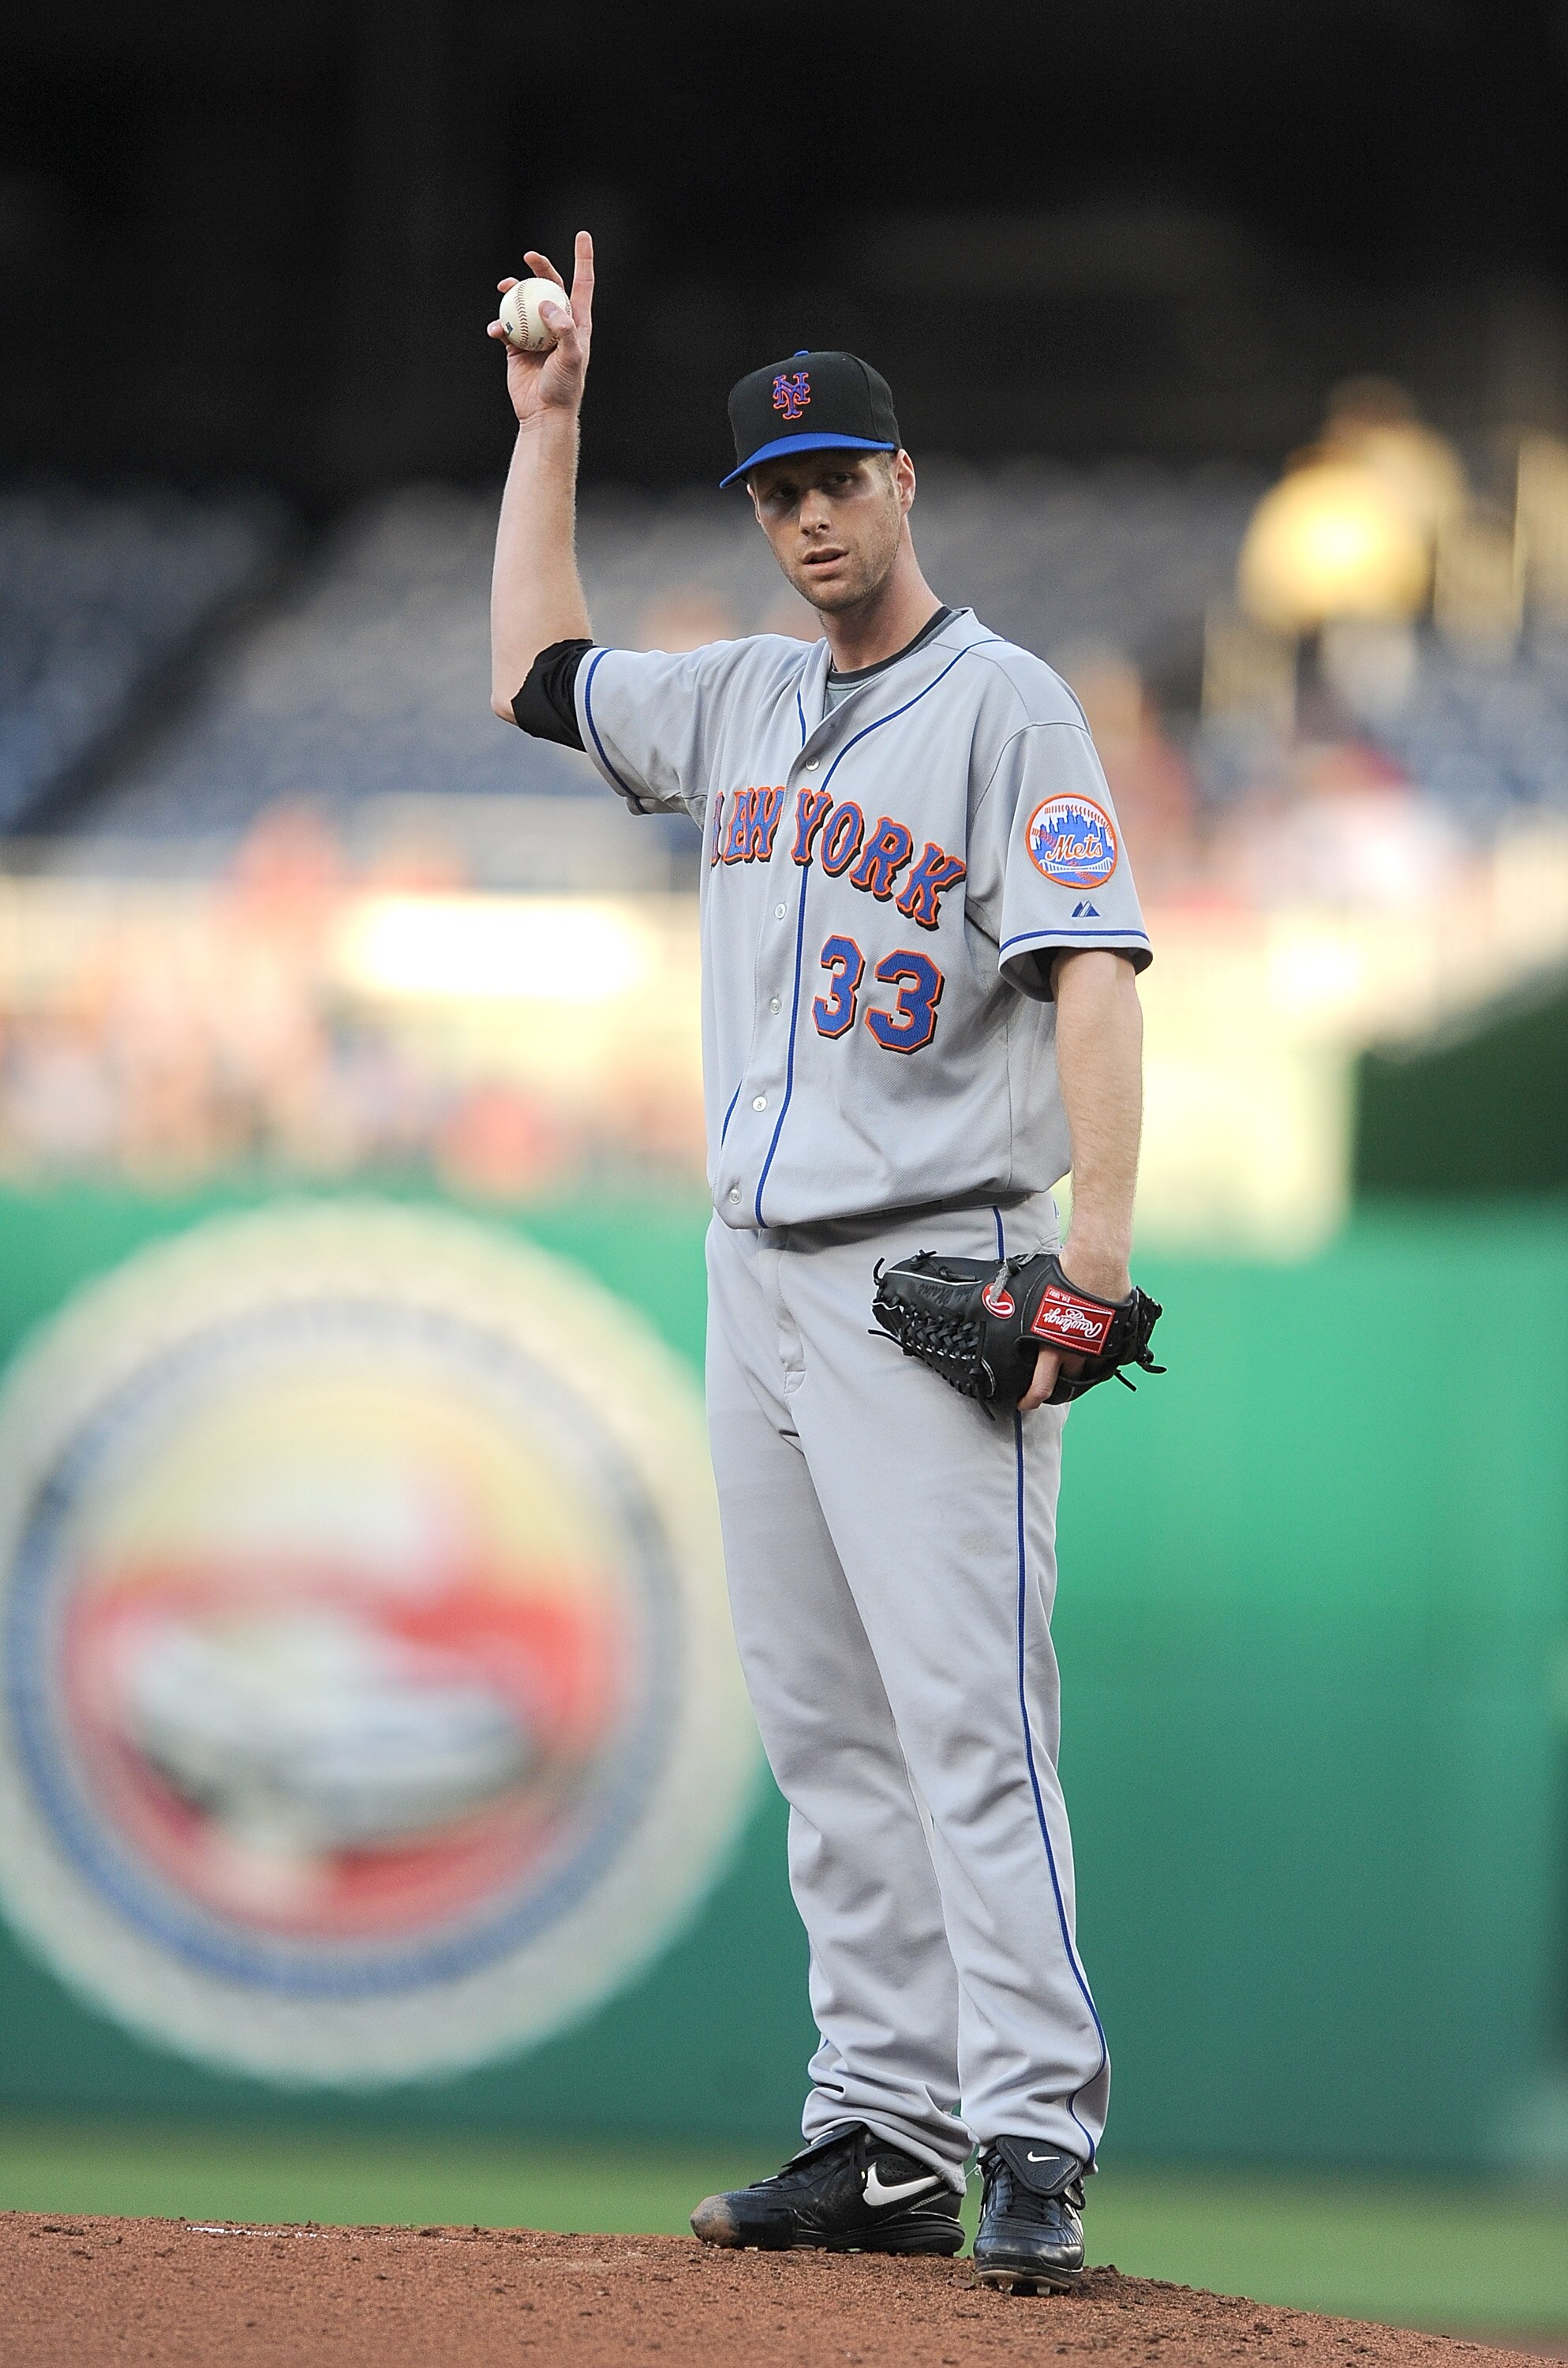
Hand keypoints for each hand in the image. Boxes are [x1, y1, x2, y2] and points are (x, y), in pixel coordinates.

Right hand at [487, 231, 593, 425]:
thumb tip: (547, 303)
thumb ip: (563, 329)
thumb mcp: (571, 358)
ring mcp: (536, 334)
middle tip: (529, 256)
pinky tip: (495, 330)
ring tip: (504, 287)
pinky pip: (506, 328)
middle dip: (540, 268)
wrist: (544, 414)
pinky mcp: (517, 348)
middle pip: (548, 287)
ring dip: (513, 293)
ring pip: (523, 303)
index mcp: (576, 322)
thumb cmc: (564, 388)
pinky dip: (499, 326)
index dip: (583, 259)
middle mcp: (556, 324)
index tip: (582, 235)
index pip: (582, 285)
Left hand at [1016, 1239, 1131, 1411]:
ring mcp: (1097, 1347)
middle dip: (1061, 1387)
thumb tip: (1000, 1304)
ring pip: (1089, 1372)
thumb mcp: (1032, 1298)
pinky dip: (1100, 1356)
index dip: (1031, 1401)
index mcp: (1050, 1345)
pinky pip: (1106, 1357)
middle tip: (1055, 1384)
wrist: (1095, 1264)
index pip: (1041, 1387)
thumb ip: (1024, 1313)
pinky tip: (1094, 1347)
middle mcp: (1075, 1352)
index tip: (1024, 1404)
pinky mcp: (1113, 1339)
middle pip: (1068, 1383)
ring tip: (1075, 1361)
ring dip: (1082, 1370)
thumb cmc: (1063, 1276)